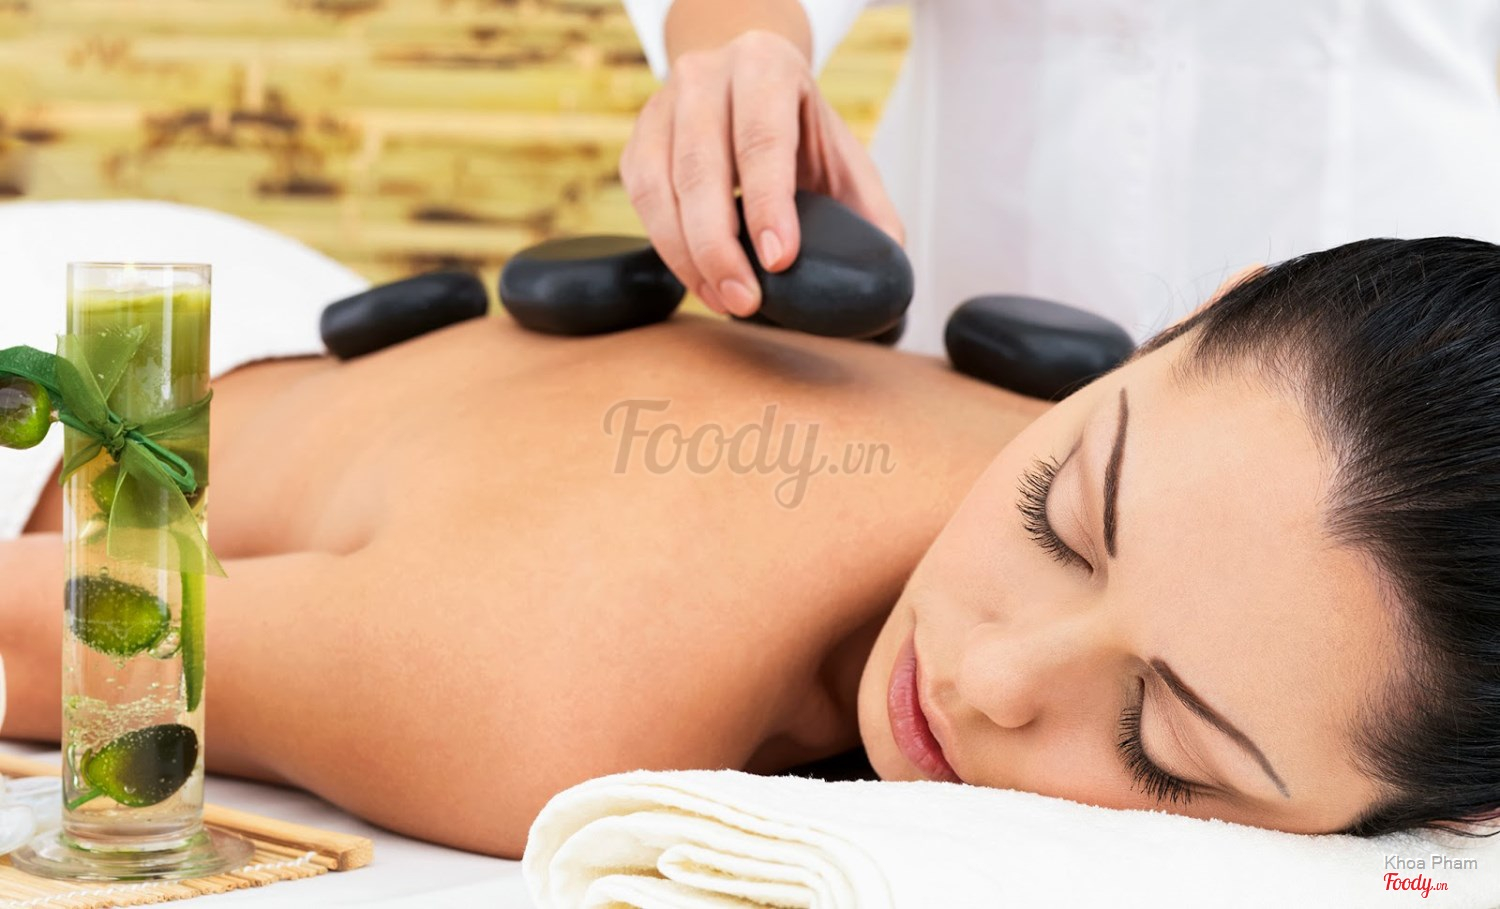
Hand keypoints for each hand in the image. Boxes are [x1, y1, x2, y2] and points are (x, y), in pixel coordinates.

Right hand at [619, 30, 903, 316]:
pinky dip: (667, 248)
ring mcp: (662, 106)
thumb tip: (889, 265)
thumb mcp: (843, 156)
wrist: (746, 83)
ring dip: (688, 256)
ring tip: (724, 299)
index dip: (767, 203)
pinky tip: (699, 279)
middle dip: (720, 246)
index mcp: (765, 66)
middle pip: (700, 167)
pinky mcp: (637, 141)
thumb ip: (870, 210)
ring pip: (658, 187)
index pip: (761, 138)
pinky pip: (640, 200)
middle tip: (745, 300)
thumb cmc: (797, 126)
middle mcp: (706, 77)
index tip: (779, 260)